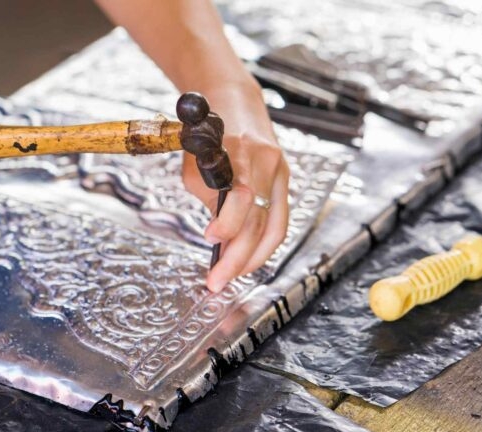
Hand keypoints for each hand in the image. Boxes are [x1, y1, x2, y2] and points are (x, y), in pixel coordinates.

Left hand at [181, 80, 289, 291]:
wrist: (234, 101)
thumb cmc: (207, 131)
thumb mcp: (195, 160)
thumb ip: (208, 195)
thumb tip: (219, 238)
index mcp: (242, 153)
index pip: (242, 197)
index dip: (228, 225)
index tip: (210, 239)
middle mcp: (268, 163)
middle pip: (260, 222)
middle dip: (237, 258)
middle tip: (217, 281)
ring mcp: (281, 172)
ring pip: (275, 228)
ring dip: (254, 258)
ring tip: (232, 275)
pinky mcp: (286, 180)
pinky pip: (279, 220)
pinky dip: (264, 243)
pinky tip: (248, 257)